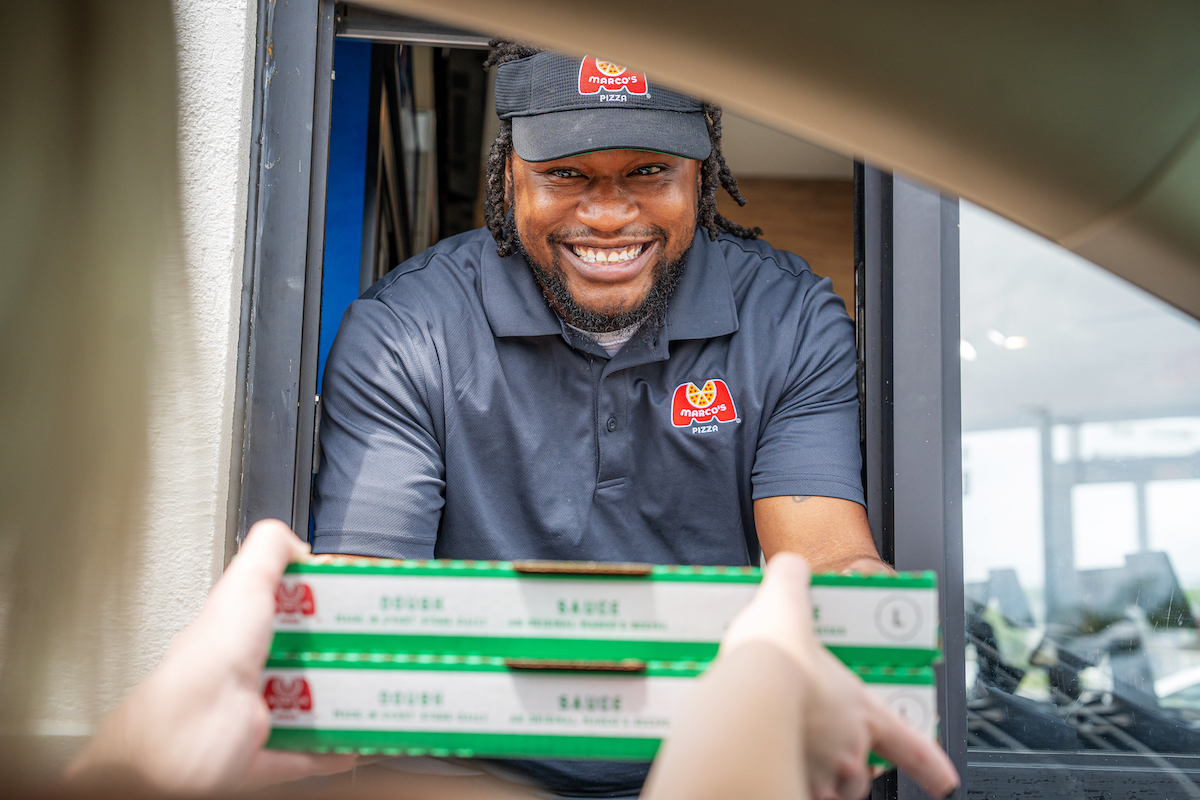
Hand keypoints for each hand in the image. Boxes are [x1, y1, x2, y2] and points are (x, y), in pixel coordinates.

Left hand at [65, 519, 356, 791]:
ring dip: (348, 702)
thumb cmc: (207, 661)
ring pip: (315, 705)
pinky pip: (310, 753)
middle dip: (349, 656)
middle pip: (313, 658)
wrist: (186, 737)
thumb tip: (298, 542)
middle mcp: (253, 669)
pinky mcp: (267, 753)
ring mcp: (260, 713)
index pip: (295, 609)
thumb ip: (268, 551)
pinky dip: (336, 750)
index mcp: (246, 628)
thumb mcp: (243, 584)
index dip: (332, 605)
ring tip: (380, 691)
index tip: (365, 603)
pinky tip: (360, 741)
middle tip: (383, 649)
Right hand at [721, 552, 957, 799]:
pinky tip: (762, 765)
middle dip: (846, 763)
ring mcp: (821, 777)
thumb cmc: (771, 664)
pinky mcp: (788, 788)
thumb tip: (791, 568)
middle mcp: (848, 751)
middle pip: (861, 770)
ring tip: (789, 752)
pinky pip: (792, 790)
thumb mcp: (784, 606)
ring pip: (829, 789)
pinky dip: (784, 781)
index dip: (929, 764)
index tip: (944, 781)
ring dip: (817, 777)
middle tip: (822, 746)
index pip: (908, 743)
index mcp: (858, 710)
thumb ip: (790, 583)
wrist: (743, 701)